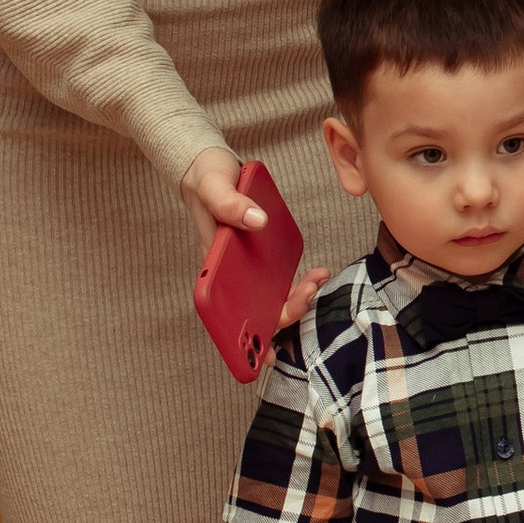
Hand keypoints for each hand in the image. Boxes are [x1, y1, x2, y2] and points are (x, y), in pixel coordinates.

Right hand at [179, 143, 321, 328]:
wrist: (211, 168)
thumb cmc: (206, 180)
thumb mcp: (213, 186)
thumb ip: (230, 204)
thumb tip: (258, 222)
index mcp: (211, 270)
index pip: (225, 316)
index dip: (244, 340)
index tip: (264, 354)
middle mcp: (229, 278)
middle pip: (255, 312)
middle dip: (285, 311)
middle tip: (308, 292)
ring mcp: (246, 271)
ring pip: (272, 300)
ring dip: (297, 299)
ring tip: (317, 279)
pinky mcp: (260, 260)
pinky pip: (281, 282)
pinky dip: (300, 283)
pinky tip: (317, 273)